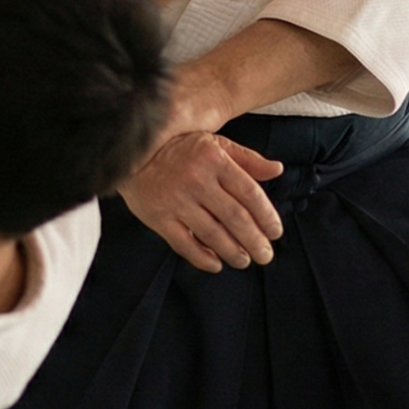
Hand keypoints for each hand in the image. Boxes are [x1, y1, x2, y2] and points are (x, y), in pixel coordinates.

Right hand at [119, 130, 284, 271]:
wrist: (131, 150)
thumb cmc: (178, 146)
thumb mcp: (215, 144)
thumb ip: (247, 159)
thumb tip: (277, 170)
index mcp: (215, 160)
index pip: (250, 194)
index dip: (267, 216)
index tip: (276, 232)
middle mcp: (197, 181)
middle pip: (235, 218)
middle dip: (255, 241)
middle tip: (265, 255)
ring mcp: (177, 201)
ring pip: (213, 234)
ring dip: (233, 252)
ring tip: (244, 261)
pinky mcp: (158, 217)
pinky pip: (185, 244)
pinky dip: (202, 259)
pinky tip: (216, 264)